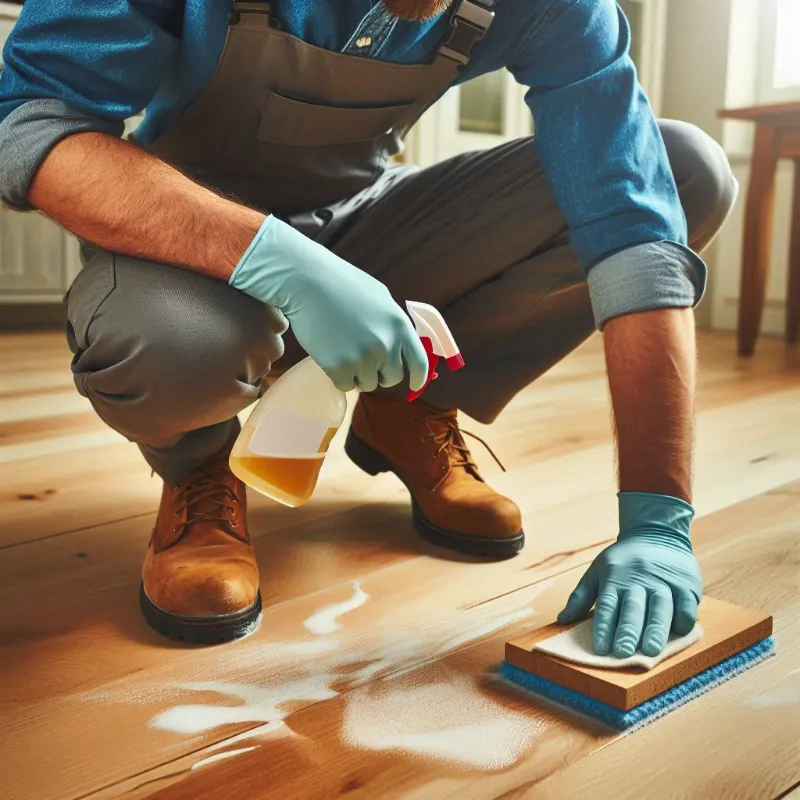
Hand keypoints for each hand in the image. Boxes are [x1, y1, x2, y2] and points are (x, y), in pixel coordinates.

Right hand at [229, 216, 427, 392]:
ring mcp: (363, 359)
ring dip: (357, 375)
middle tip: (363, 360)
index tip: (414, 385)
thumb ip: (393, 324)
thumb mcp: (380, 298)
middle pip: (392, 378)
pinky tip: (330, 356)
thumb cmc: (342, 284)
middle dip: (379, 373)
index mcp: (400, 326)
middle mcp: (386, 345)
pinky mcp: (340, 368)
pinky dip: (338, 377)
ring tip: (343, 351)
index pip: (419, 363)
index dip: (418, 378)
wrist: (307, 282)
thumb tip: (400, 346)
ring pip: (367, 384)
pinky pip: (345, 386)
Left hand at [557, 493, 701, 657]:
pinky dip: (682, 621)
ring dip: (656, 630)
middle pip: (633, 607)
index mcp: (614, 577)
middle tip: (624, 653)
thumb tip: (562, 620)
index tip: (600, 649)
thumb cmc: (623, 561)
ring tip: (651, 651)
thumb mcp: (597, 571)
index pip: (607, 605)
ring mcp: (664, 581)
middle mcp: (639, 579)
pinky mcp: (686, 584)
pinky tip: (677, 634)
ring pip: (661, 607)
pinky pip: (687, 606)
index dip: (603, 627)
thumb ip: (581, 597)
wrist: (656, 534)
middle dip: (628, 631)